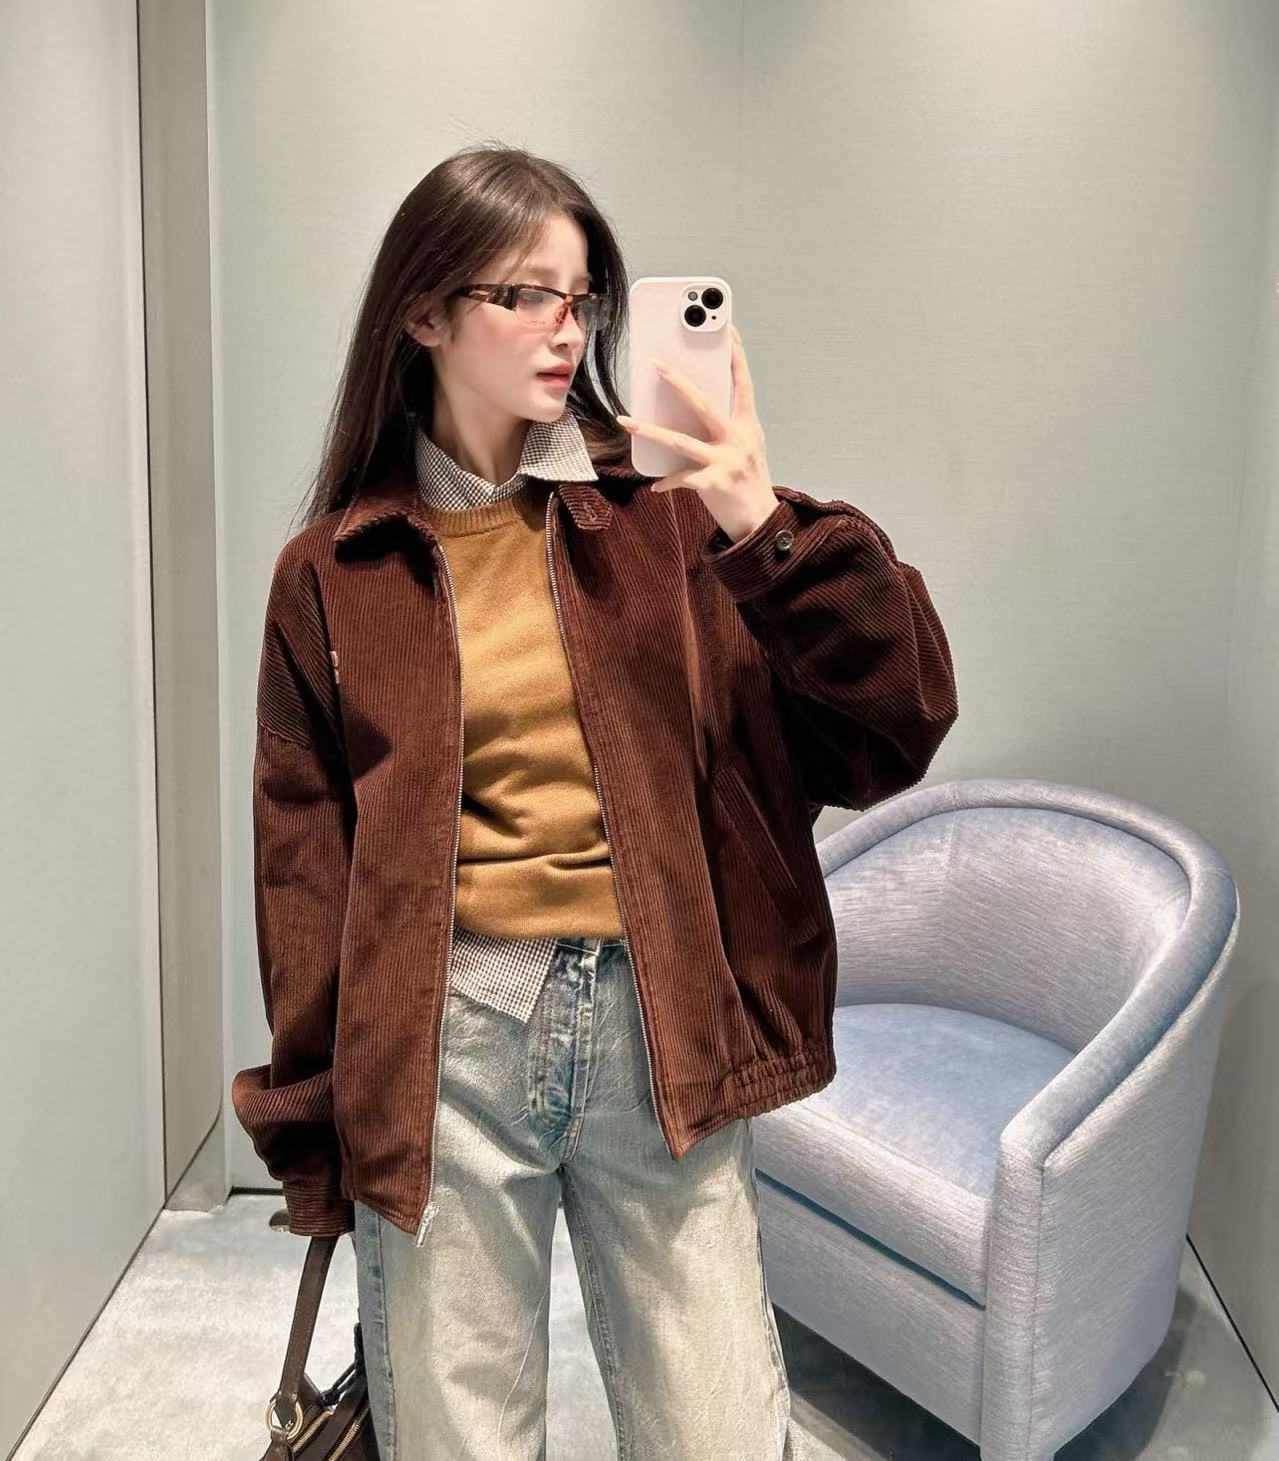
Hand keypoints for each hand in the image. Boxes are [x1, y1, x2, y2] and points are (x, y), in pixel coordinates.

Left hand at [616, 324, 778, 542]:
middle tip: (656, 363)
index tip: (728, 328)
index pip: (743, 383)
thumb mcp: (745, 448)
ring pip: (680, 441)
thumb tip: (692, 407)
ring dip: (648, 431)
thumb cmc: (749, 482)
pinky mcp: (713, 484)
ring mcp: (726, 461)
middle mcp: (738, 439)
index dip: (736, 355)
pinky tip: (656, 485)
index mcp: (748, 426)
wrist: (761, 523)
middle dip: (677, 382)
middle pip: (703, 403)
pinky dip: (666, 481)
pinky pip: (680, 478)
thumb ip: (726, 427)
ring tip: (625, 420)